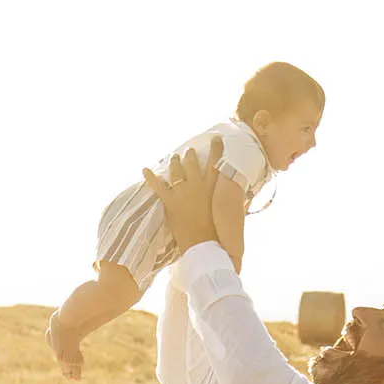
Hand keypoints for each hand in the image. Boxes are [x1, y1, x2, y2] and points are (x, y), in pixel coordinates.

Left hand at [143, 135, 222, 251]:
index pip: (216, 162)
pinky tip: (144, 169)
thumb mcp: (227, 213)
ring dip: (174, 162)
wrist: (204, 246)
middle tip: (188, 152)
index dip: (216, 148)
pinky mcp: (171, 201)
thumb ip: (228, 202)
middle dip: (189, 155)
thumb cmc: (218, 233)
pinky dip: (150, 177)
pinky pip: (157, 186)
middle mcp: (198, 185)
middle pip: (192, 162)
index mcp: (213, 188)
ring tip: (173, 157)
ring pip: (176, 169)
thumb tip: (239, 199)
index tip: (217, 138)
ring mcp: (183, 191)